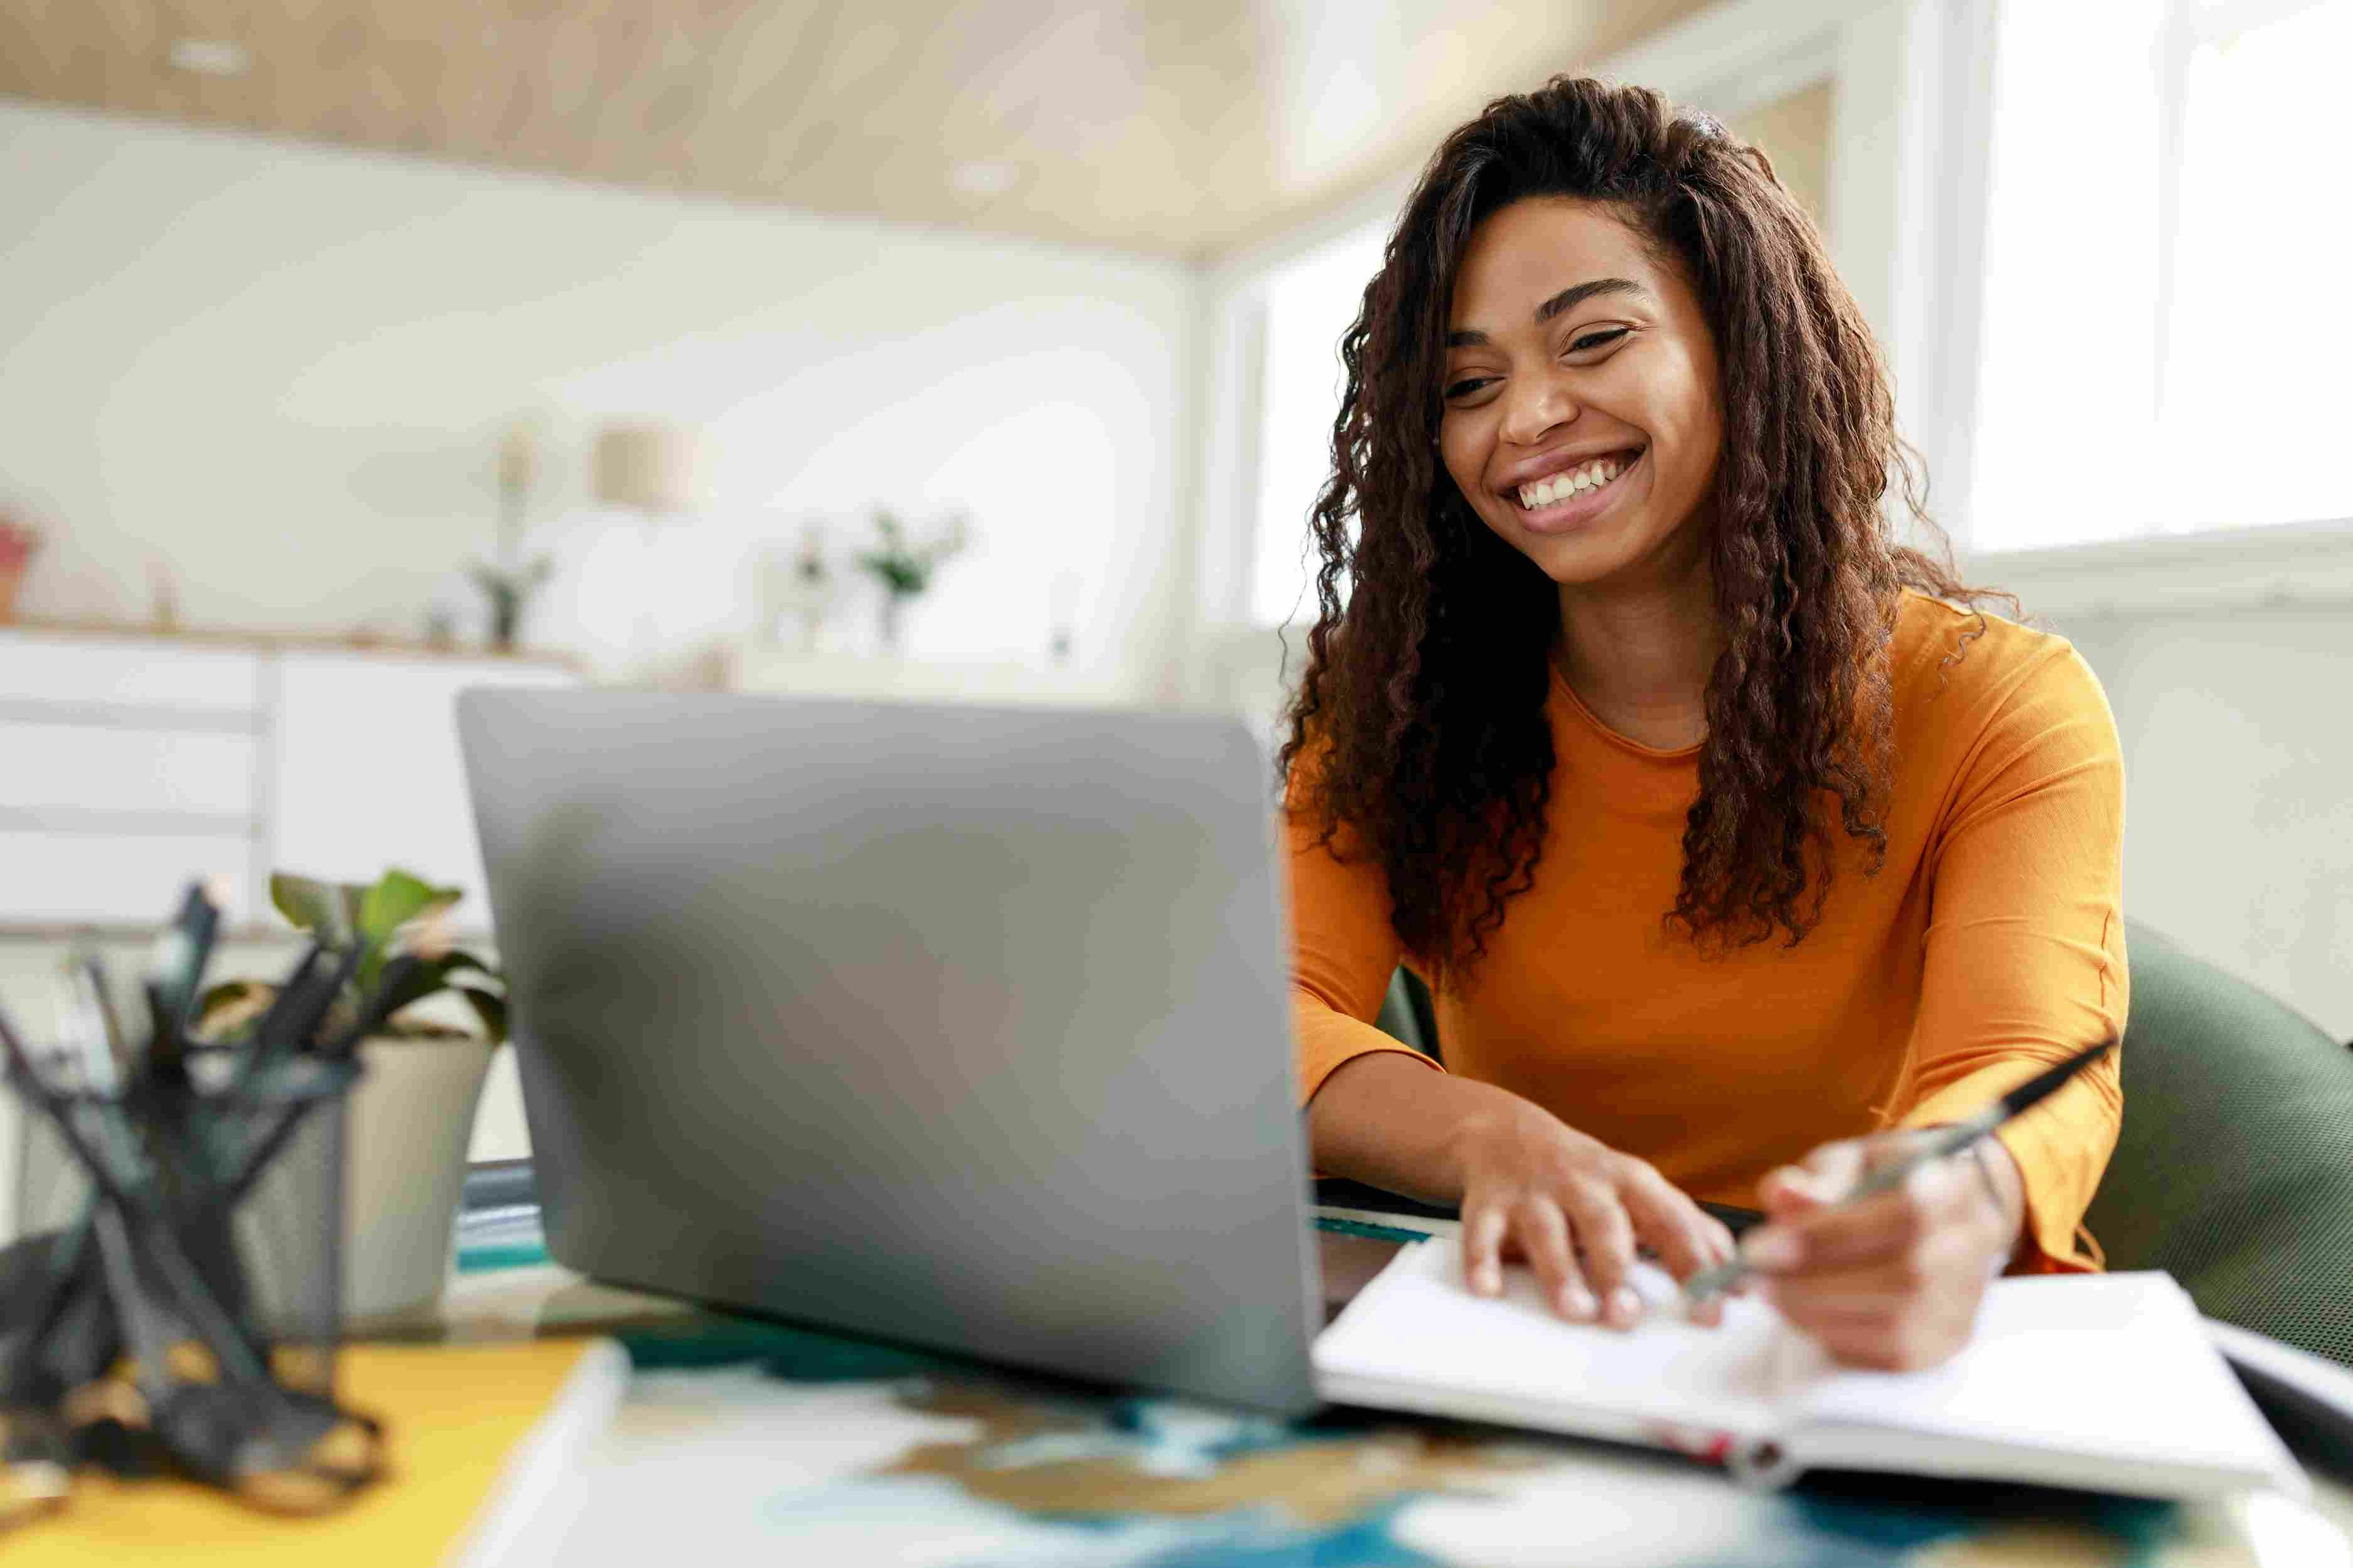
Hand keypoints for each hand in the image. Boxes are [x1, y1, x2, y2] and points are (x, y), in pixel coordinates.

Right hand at [1450, 1098, 1739, 1329]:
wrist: (1504, 1133)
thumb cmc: (1588, 1177)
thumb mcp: (1640, 1191)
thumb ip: (1688, 1229)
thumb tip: (1741, 1282)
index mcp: (1631, 1182)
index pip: (1671, 1221)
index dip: (1693, 1265)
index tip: (1709, 1310)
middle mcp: (1583, 1182)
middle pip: (1605, 1223)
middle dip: (1616, 1268)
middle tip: (1628, 1316)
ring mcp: (1534, 1191)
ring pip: (1547, 1230)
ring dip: (1560, 1272)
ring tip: (1575, 1311)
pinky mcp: (1488, 1201)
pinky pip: (1482, 1231)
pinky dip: (1482, 1260)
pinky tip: (1488, 1289)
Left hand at [1741, 1130, 2023, 1369]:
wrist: (1945, 1215)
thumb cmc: (1887, 1183)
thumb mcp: (1853, 1161)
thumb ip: (1819, 1178)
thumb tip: (1783, 1196)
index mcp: (1952, 1186)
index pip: (1903, 1214)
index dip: (1829, 1235)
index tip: (1761, 1246)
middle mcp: (1970, 1246)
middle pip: (1900, 1276)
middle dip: (1812, 1282)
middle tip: (1754, 1276)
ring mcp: (1965, 1300)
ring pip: (1893, 1323)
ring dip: (1817, 1313)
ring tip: (1772, 1291)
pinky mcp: (1947, 1340)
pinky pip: (1890, 1354)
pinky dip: (1837, 1336)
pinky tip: (1805, 1312)